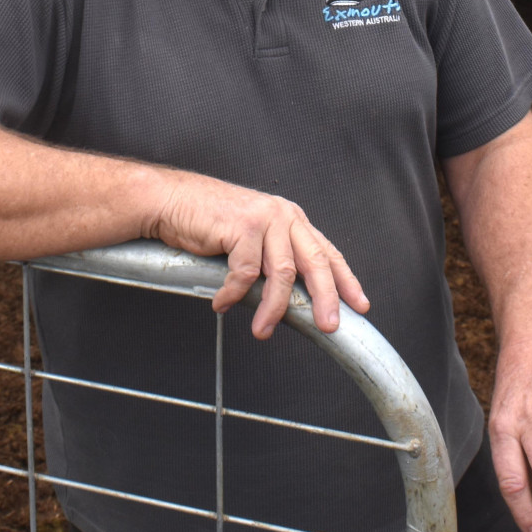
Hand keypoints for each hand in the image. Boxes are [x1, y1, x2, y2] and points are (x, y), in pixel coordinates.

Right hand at [144, 171, 369, 339]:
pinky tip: (221, 303)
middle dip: (325, 299)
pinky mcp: (242, 226)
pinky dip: (233, 294)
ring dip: (273, 308)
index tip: (359, 304)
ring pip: (283, 273)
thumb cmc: (209, 222)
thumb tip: (289, 302)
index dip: (345, 280)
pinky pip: (245, 272)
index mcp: (291, 219)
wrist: (173, 200)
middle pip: (315, 263)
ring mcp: (265, 218)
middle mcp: (284, 216)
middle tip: (328, 326)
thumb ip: (274, 260)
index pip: (327, 252)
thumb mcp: (253, 239)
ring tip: (262, 331)